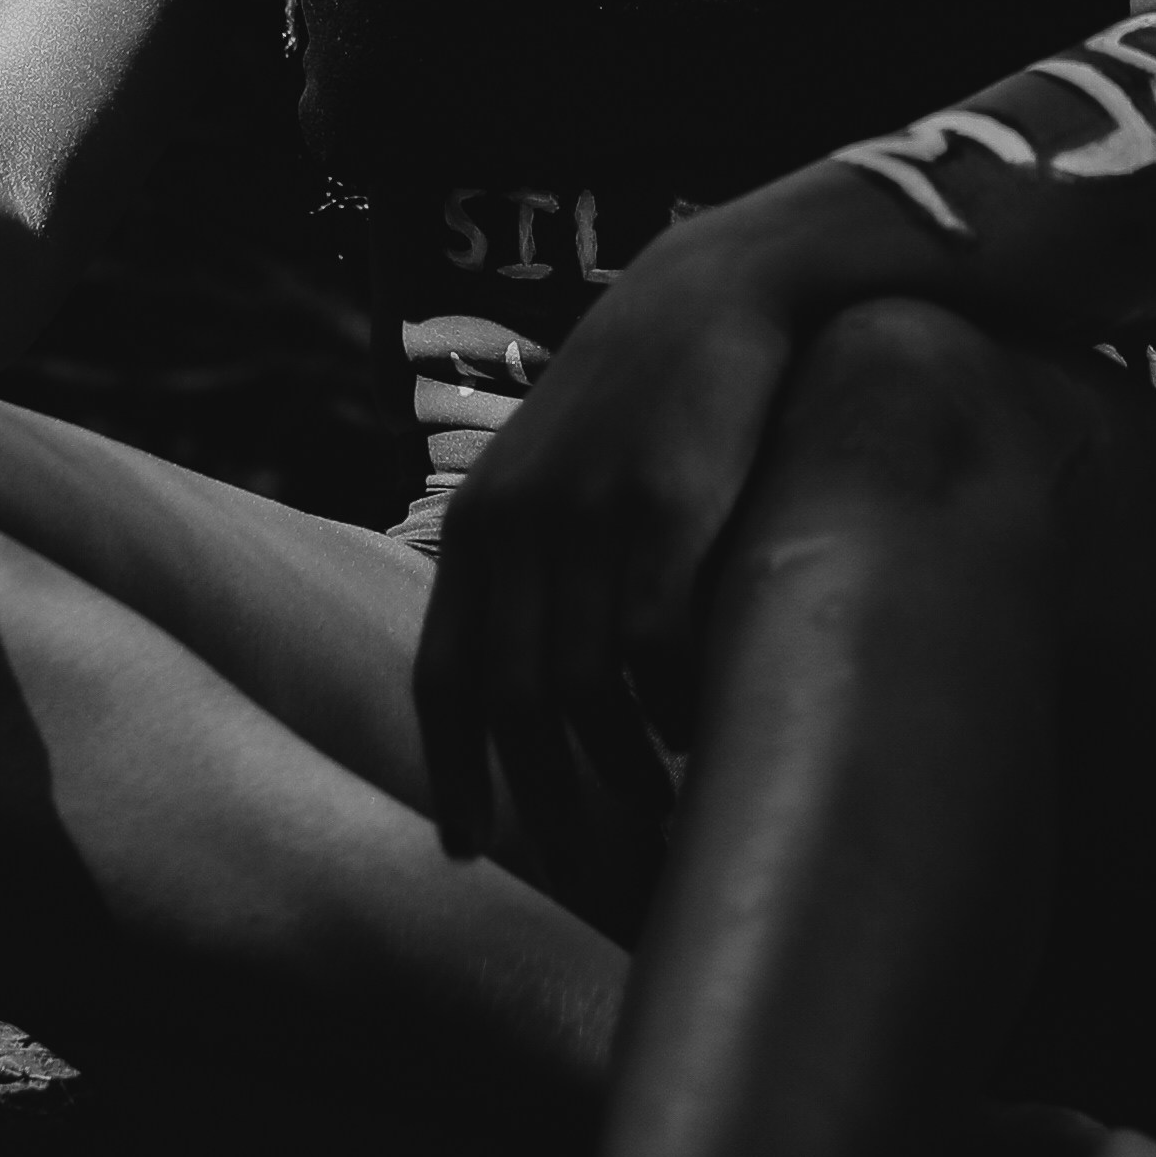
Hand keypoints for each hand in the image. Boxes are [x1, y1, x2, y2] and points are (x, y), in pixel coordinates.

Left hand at [412, 225, 811, 879]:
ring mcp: (588, 520)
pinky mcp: (665, 513)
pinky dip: (670, 709)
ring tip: (648, 819)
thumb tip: (523, 687)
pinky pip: (655, 649)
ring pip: (582, 691)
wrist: (712, 295)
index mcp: (477, 523)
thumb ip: (522, 559)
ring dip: (616, 771)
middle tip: (582, 861)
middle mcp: (517, 527)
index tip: (468, 850)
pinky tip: (689, 737)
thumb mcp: (549, 468)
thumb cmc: (636, 396)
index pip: (443, 675)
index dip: (451, 772)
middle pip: (510, 703)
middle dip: (542, 798)